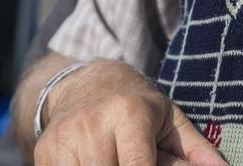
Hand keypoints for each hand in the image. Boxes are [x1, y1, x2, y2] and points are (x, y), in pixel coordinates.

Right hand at [33, 59, 226, 165]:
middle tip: (134, 160)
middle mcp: (92, 124)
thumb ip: (198, 151)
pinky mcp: (44, 155)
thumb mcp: (169, 119)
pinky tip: (96, 162)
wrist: (83, 83)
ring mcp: (64, 140)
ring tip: (115, 159)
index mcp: (129, 114)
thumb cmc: (136, 105)